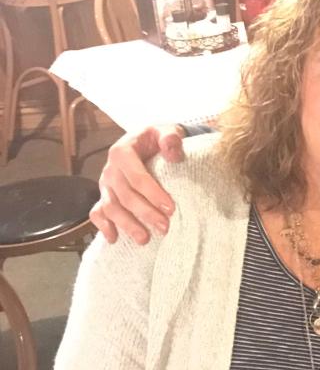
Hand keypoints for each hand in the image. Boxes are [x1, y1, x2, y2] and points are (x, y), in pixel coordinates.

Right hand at [90, 124, 184, 243]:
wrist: (150, 141)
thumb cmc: (160, 138)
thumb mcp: (168, 131)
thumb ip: (171, 138)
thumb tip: (172, 153)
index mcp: (123, 151)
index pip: (136, 176)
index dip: (152, 193)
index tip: (170, 208)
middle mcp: (111, 169)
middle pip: (124, 195)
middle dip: (144, 213)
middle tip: (164, 227)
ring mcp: (106, 184)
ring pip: (111, 207)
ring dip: (126, 224)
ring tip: (144, 239)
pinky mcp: (105, 195)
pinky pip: (97, 212)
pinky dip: (103, 226)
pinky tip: (114, 239)